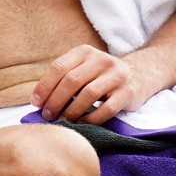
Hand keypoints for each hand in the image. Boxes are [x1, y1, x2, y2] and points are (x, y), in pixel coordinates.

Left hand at [31, 45, 150, 122]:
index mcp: (85, 52)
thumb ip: (64, 78)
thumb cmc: (101, 75)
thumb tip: (38, 101)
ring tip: (64, 121)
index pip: (59, 67)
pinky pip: (107, 109)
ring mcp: (116, 75)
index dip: (44, 86)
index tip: (36, 103)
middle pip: (72, 81)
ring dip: (72, 111)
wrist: (140, 74)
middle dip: (56, 100)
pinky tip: (82, 124)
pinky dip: (91, 119)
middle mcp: (101, 60)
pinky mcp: (128, 92)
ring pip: (88, 94)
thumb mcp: (84, 67)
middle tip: (48, 115)